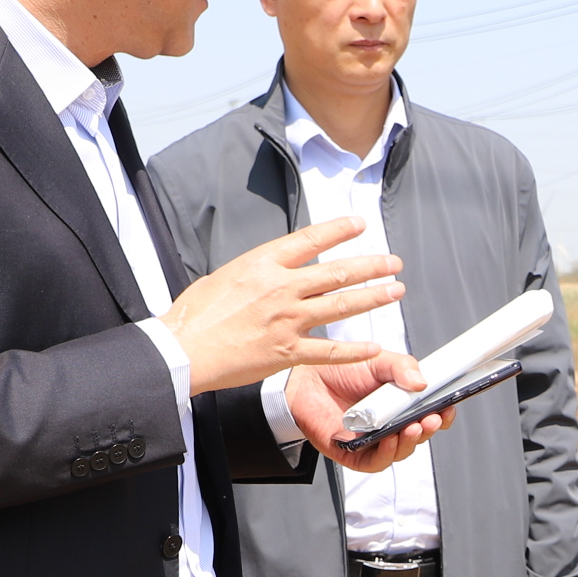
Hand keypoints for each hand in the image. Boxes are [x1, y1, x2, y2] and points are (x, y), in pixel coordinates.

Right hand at [165, 216, 402, 393]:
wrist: (183, 348)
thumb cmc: (194, 313)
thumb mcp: (224, 275)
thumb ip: (255, 272)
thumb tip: (271, 271)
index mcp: (262, 264)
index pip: (310, 240)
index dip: (339, 230)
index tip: (360, 225)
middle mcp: (280, 288)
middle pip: (336, 272)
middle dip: (370, 266)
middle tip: (393, 263)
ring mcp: (287, 320)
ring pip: (341, 305)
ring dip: (372, 297)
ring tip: (394, 291)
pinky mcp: (286, 352)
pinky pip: (330, 350)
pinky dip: (355, 350)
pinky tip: (375, 346)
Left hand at [286, 357, 449, 474]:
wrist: (306, 378)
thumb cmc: (343, 370)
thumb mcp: (379, 361)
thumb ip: (402, 367)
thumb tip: (422, 383)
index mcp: (401, 405)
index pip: (429, 416)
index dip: (442, 415)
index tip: (449, 407)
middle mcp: (391, 425)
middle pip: (418, 436)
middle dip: (428, 429)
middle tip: (432, 418)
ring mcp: (374, 441)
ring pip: (400, 451)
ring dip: (410, 441)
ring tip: (413, 427)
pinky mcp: (354, 454)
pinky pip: (375, 461)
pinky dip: (386, 452)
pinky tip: (389, 439)